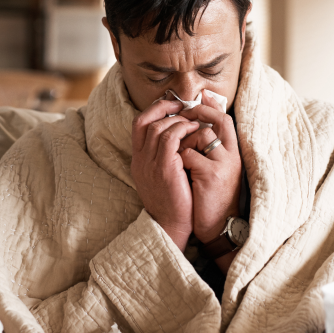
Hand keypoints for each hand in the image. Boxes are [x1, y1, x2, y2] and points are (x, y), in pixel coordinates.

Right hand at [131, 99, 200, 250]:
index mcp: (138, 160)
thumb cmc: (174, 202)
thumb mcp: (163, 176)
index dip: (153, 110)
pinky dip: (183, 128)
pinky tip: (195, 130)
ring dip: (178, 119)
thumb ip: (165, 156)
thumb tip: (178, 136)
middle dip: (165, 108)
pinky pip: (170, 137)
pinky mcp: (163, 167)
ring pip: (158, 127)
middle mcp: (139, 160)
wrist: (172, 226)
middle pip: (145, 121)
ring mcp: (149, 163)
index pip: (138, 124)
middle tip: (183, 106)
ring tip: (193, 119)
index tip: (171, 106)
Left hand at [177, 91, 241, 243]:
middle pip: (217, 121)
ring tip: (178, 156)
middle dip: (196, 118)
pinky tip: (178, 171)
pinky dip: (178, 160)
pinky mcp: (211, 174)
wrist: (217, 227)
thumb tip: (193, 127)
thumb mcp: (215, 170)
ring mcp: (223, 164)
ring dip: (184, 143)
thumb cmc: (210, 198)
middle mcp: (232, 155)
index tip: (198, 99)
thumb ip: (208, 150)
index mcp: (233, 153)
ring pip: (201, 135)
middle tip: (180, 120)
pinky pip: (188, 154)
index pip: (225, 119)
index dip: (211, 107)